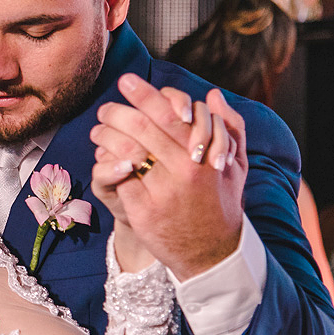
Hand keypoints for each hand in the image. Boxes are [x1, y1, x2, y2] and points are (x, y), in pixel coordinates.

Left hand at [90, 75, 246, 279]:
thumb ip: (230, 126)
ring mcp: (163, 190)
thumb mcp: (235, 165)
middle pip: (142, 127)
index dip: (145, 94)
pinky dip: (107, 163)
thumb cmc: (221, 202)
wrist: (212, 253)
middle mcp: (185, 168)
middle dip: (116, 112)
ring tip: (98, 130)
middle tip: (105, 107)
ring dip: (106, 135)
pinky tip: (102, 157)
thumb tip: (212, 95)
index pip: (170, 113)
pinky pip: (119, 178)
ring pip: (125, 150)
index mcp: (204, 152)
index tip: (127, 81)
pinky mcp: (144, 210)